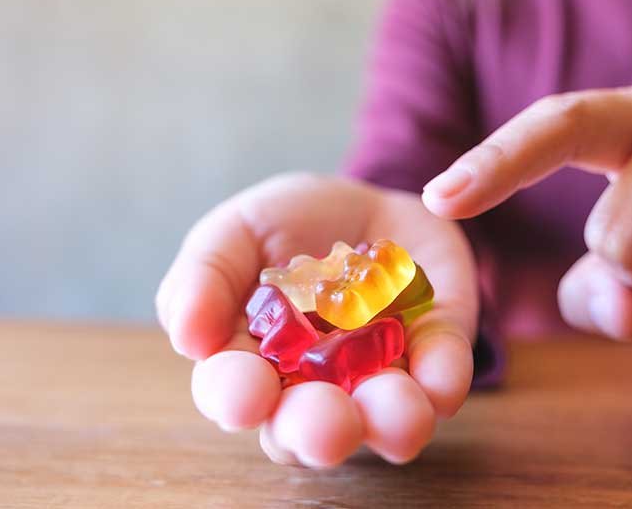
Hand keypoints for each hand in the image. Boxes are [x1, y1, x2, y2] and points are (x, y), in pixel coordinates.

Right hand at [156, 173, 476, 465]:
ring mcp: (377, 380)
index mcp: (252, 363)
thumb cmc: (289, 225)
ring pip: (382, 425)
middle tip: (328, 425)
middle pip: (308, 431)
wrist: (370, 200)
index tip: (246, 395)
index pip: (234, 395)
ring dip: (389, 423)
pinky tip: (439, 379)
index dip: (237, 399)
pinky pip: (443, 383)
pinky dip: (442, 383)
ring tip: (397, 411)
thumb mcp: (237, 230)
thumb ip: (203, 277)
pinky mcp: (435, 359)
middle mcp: (313, 390)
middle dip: (318, 431)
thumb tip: (188, 339)